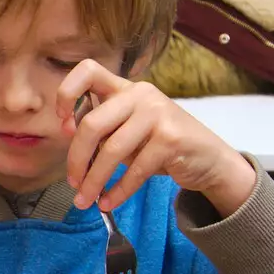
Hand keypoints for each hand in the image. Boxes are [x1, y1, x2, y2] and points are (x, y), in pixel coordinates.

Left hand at [57, 60, 255, 216]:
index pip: (87, 71)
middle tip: (73, 183)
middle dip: (76, 159)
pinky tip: (108, 202)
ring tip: (85, 200)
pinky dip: (118, 191)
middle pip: (92, 124)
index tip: (64, 126)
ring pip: (111, 150)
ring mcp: (157, 113)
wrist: (209, 158)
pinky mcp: (171, 138)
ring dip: (94, 181)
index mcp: (124, 87)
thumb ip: (102, 129)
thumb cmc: (160, 145)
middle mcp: (140, 94)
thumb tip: (69, 139)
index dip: (66, 94)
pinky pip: (135, 170)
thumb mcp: (128, 131)